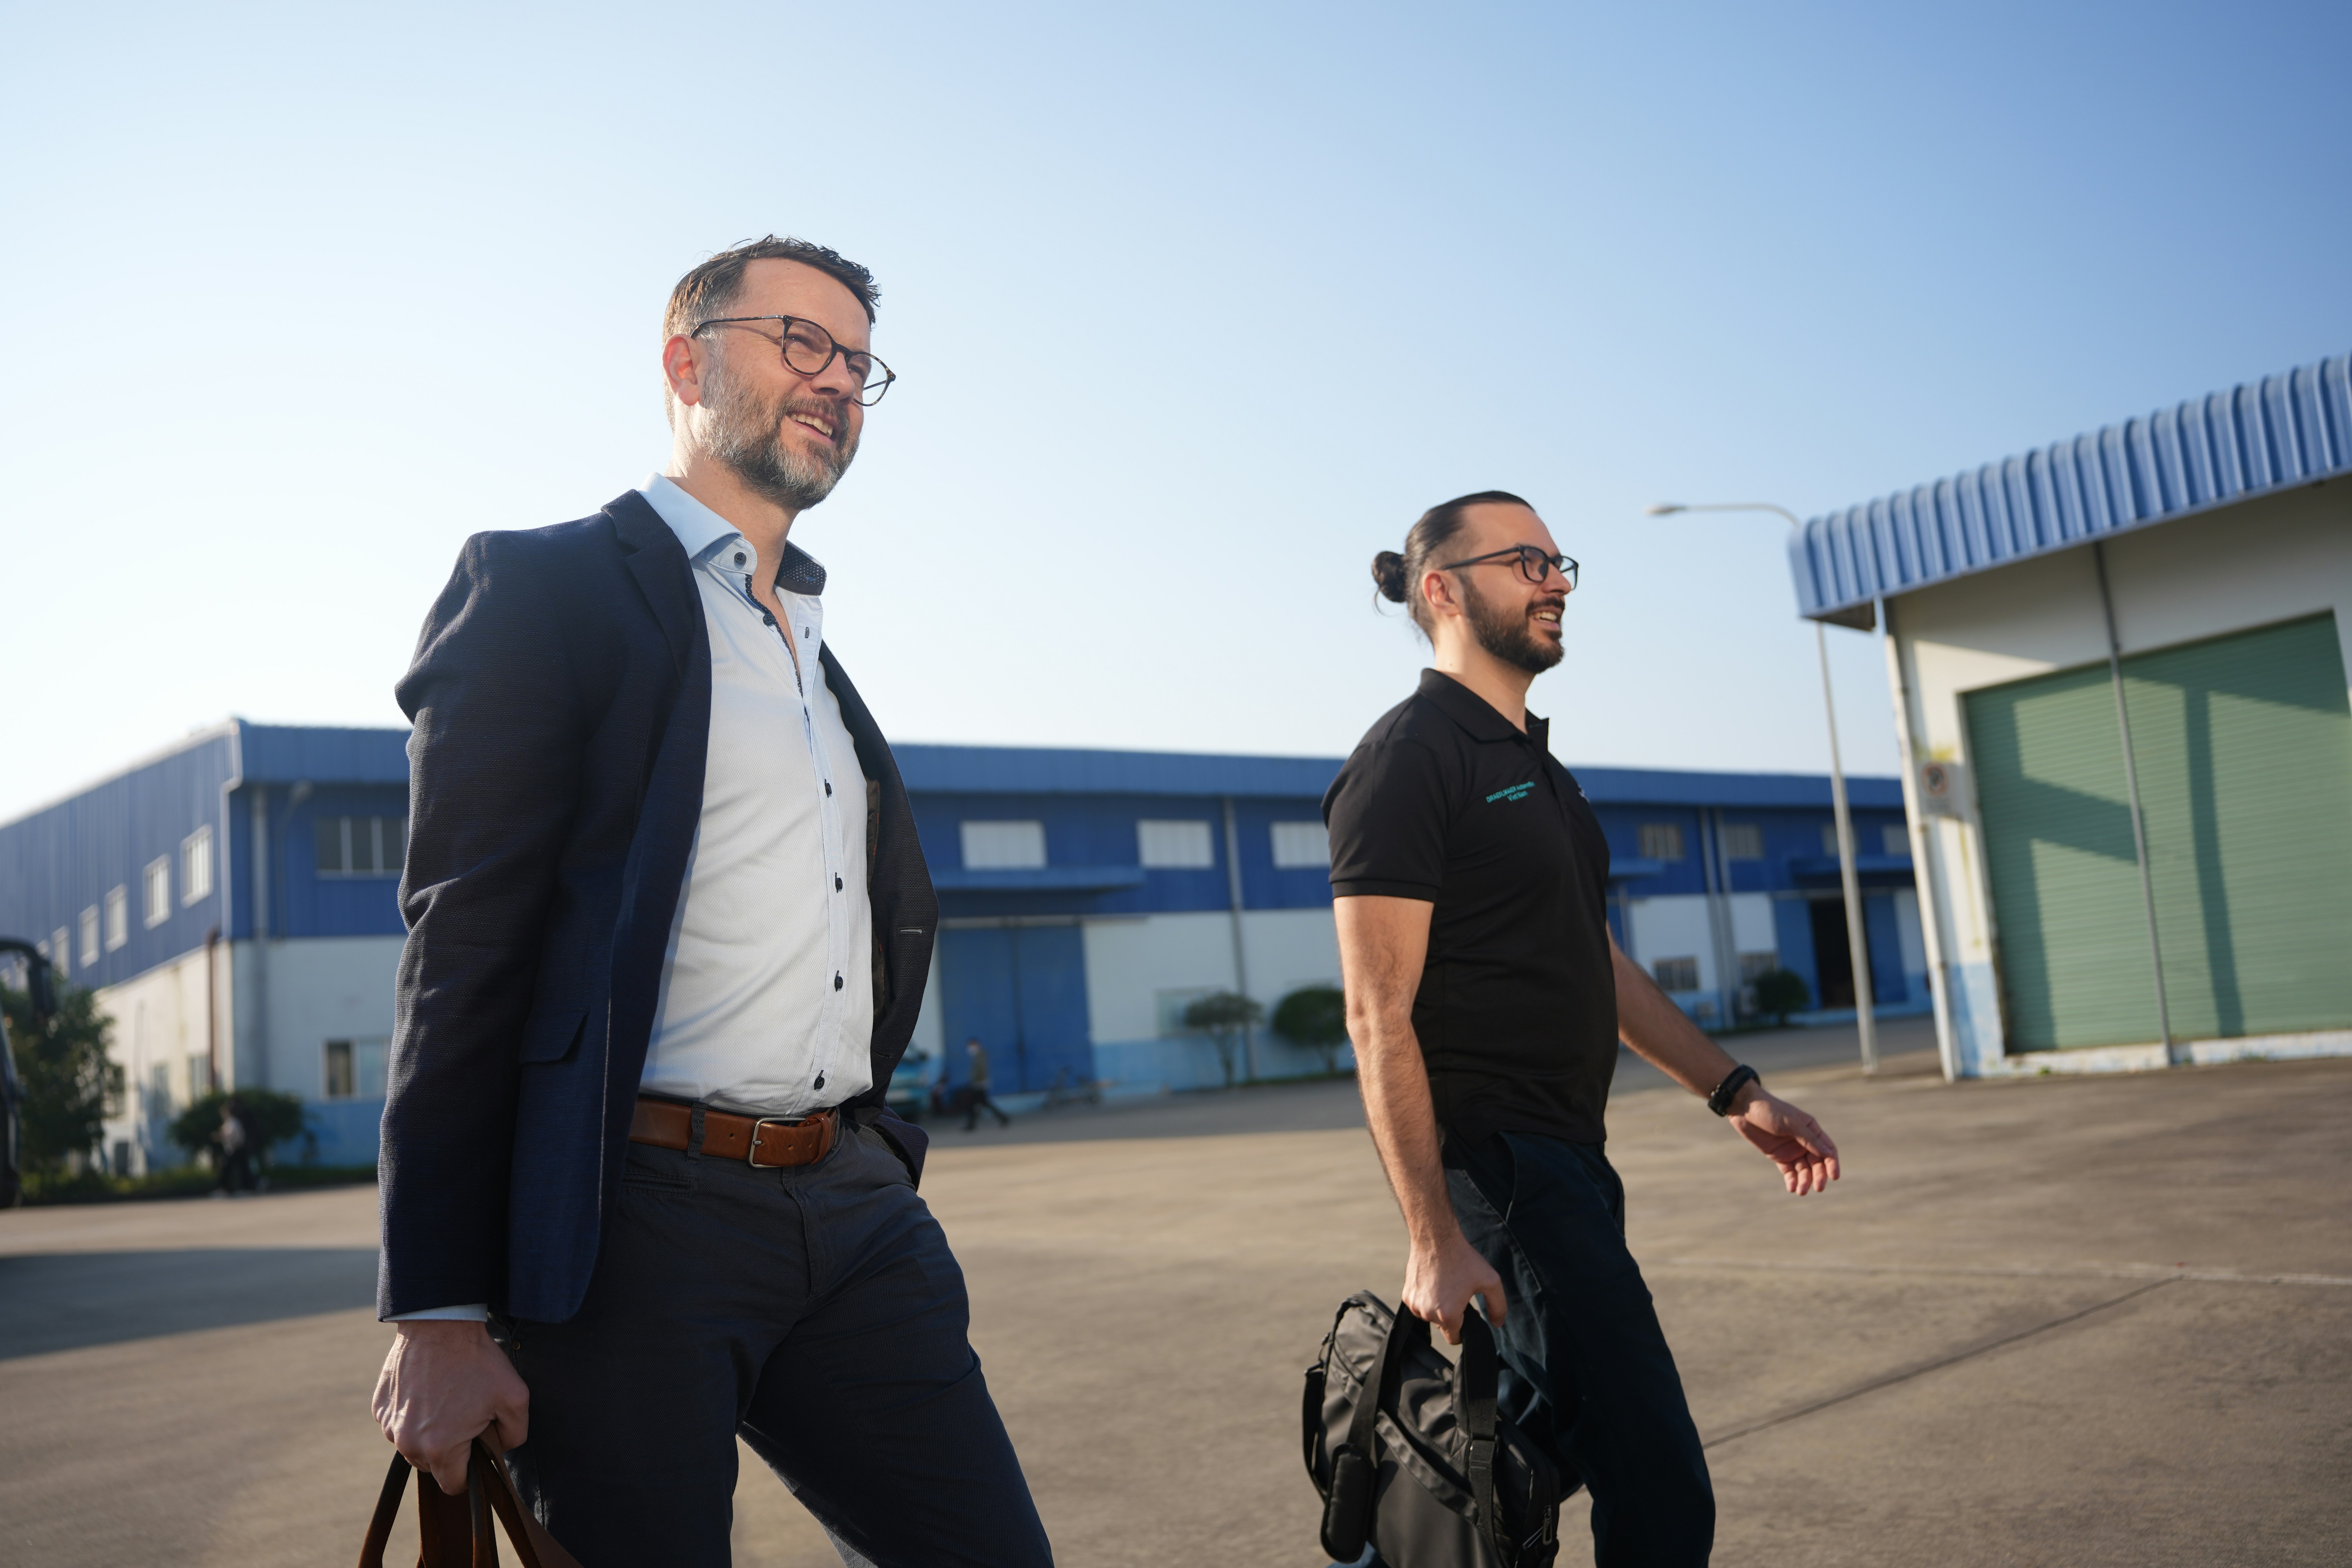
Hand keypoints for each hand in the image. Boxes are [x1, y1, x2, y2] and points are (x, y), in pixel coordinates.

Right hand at [371, 1321, 529, 1494]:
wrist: (440, 1324)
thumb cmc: (478, 1361)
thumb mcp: (515, 1399)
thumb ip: (514, 1436)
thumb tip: (501, 1450)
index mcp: (440, 1448)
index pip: (453, 1485)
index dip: (469, 1472)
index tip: (477, 1450)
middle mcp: (408, 1442)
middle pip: (432, 1466)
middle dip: (450, 1451)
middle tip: (465, 1418)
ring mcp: (389, 1425)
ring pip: (413, 1446)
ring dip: (429, 1434)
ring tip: (447, 1401)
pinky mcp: (380, 1407)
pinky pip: (398, 1425)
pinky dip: (412, 1416)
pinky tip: (429, 1391)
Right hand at [1401, 1228, 1506, 1345]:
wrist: (1436, 1238)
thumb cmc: (1463, 1259)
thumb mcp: (1490, 1281)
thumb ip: (1498, 1307)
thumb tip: (1498, 1324)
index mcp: (1448, 1315)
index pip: (1455, 1338)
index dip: (1464, 1327)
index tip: (1467, 1310)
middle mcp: (1428, 1313)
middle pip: (1443, 1327)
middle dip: (1451, 1315)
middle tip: (1458, 1293)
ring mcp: (1414, 1304)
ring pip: (1430, 1316)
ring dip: (1438, 1308)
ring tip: (1446, 1286)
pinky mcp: (1406, 1295)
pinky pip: (1419, 1305)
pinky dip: (1427, 1299)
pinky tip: (1435, 1282)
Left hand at [1726, 1089, 1840, 1194]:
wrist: (1744, 1109)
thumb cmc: (1769, 1110)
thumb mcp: (1790, 1122)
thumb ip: (1808, 1138)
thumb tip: (1828, 1153)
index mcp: (1811, 1129)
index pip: (1827, 1149)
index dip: (1832, 1163)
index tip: (1834, 1176)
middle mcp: (1804, 1142)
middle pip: (1817, 1163)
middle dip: (1819, 1176)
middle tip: (1819, 1188)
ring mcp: (1791, 1150)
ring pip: (1803, 1170)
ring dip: (1804, 1181)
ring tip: (1801, 1191)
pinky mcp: (1779, 1157)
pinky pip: (1788, 1171)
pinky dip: (1791, 1180)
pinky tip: (1792, 1188)